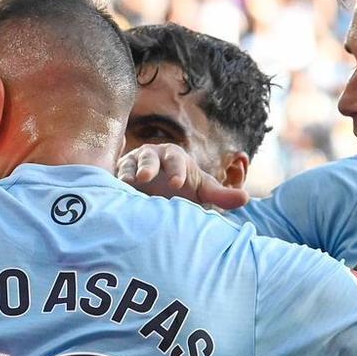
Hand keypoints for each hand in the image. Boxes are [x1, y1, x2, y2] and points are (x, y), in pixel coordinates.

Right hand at [116, 143, 248, 209]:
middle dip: (148, 165)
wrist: (155, 192)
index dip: (177, 170)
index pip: (176, 160)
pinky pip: (112, 174)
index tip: (177, 184)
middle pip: (149, 157)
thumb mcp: (200, 192)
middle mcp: (152, 157)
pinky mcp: (117, 175)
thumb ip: (221, 196)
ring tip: (126, 183)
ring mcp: (132, 165)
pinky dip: (111, 179)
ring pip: (129, 164)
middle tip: (146, 177)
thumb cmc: (181, 189)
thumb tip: (246, 198)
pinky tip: (110, 187)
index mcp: (174, 158)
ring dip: (127, 171)